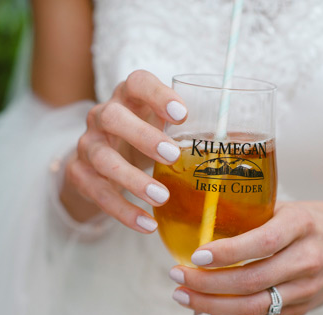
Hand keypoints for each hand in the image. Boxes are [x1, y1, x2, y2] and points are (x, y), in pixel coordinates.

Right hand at [62, 70, 187, 231]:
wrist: (98, 163)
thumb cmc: (143, 139)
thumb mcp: (162, 128)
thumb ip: (192, 133)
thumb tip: (244, 145)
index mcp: (128, 97)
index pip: (138, 82)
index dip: (158, 95)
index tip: (182, 115)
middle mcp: (102, 116)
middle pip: (113, 118)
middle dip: (142, 136)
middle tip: (172, 157)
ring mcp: (87, 145)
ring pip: (102, 158)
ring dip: (132, 179)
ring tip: (162, 197)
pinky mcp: (78, 174)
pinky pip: (98, 192)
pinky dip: (123, 210)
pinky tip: (147, 224)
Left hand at [168, 202, 322, 314]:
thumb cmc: (320, 222)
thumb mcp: (291, 207)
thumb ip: (254, 215)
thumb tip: (202, 221)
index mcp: (303, 226)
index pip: (263, 243)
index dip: (227, 252)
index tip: (195, 254)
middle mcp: (307, 261)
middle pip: (251, 282)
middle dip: (206, 284)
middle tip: (177, 276)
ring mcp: (306, 290)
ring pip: (253, 308)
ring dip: (211, 306)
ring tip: (183, 296)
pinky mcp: (302, 310)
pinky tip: (208, 309)